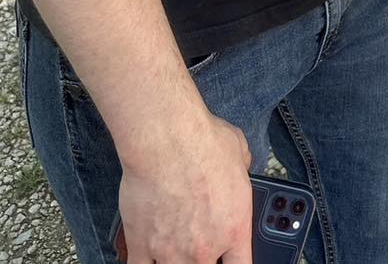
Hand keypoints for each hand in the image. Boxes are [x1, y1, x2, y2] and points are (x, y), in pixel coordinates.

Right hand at [117, 113, 252, 263]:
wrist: (167, 140)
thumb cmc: (204, 142)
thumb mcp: (240, 152)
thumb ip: (242, 171)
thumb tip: (240, 166)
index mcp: (233, 228)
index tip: (227, 259)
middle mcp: (204, 248)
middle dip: (202, 259)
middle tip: (196, 245)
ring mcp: (171, 252)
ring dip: (174, 261)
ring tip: (173, 245)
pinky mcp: (141, 246)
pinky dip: (144, 263)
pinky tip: (146, 256)